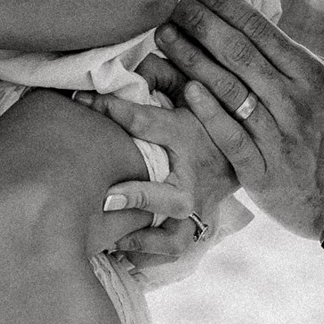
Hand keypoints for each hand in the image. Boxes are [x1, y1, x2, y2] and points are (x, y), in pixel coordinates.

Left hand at [75, 59, 239, 282]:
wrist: (244, 147)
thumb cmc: (203, 111)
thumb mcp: (187, 85)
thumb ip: (159, 74)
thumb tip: (124, 71)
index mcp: (187, 135)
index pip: (147, 122)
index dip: (111, 111)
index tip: (79, 101)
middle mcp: (193, 175)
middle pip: (165, 194)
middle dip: (135, 196)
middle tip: (104, 196)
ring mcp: (196, 205)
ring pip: (173, 233)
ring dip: (142, 236)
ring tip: (110, 238)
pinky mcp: (196, 224)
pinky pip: (173, 247)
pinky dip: (149, 252)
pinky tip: (121, 250)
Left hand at [154, 0, 323, 240]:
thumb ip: (308, 63)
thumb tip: (277, 38)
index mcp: (311, 76)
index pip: (261, 30)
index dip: (225, 5)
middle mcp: (292, 100)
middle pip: (238, 52)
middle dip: (201, 22)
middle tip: (173, 2)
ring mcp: (276, 135)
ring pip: (228, 88)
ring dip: (192, 58)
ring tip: (165, 36)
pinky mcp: (261, 170)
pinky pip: (231, 136)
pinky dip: (209, 112)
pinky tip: (186, 90)